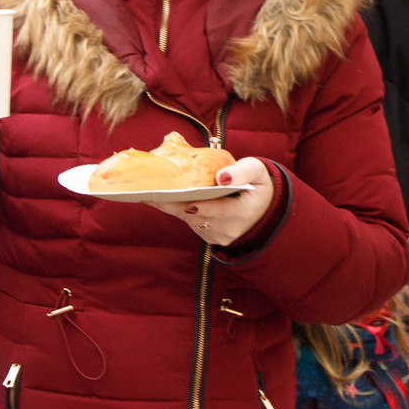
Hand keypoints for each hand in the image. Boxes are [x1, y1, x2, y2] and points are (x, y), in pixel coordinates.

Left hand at [153, 158, 274, 246]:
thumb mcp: (258, 172)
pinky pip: (188, 221)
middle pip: (195, 214)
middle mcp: (228, 228)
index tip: (182, 199)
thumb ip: (243, 171)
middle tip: (147, 193)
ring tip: (145, 192)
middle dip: (172, 202)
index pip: (220, 210)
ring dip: (168, 205)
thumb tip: (222, 176)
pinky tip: (158, 197)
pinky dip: (175, 208)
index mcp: (243, 211)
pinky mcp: (208, 237)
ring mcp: (217, 235)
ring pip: (188, 218)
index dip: (202, 205)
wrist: (263, 211)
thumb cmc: (257, 185)